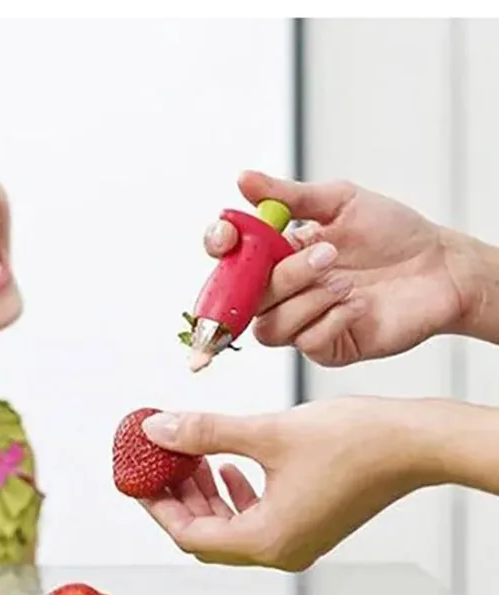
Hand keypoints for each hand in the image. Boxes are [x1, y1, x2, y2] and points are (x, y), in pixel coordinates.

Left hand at [136, 398, 434, 570]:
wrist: (415, 443)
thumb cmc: (353, 442)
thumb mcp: (265, 433)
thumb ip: (204, 434)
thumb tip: (156, 429)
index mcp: (265, 541)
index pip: (188, 534)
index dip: (156, 505)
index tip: (138, 477)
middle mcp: (279, 551)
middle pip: (207, 534)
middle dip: (178, 497)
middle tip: (158, 461)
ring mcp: (296, 540)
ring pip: (230, 525)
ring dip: (204, 493)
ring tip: (189, 456)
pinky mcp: (308, 523)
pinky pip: (255, 517)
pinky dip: (234, 493)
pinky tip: (226, 464)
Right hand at [204, 171, 473, 365]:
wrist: (441, 267)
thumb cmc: (393, 233)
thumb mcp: (341, 201)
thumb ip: (290, 196)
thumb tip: (244, 179)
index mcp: (277, 256)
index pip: (229, 260)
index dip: (219, 249)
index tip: (228, 237)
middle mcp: (282, 293)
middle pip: (247, 298)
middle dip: (284, 277)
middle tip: (329, 253)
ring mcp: (302, 323)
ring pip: (270, 328)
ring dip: (308, 301)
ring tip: (348, 283)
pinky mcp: (327, 348)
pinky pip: (306, 344)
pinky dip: (332, 320)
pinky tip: (359, 305)